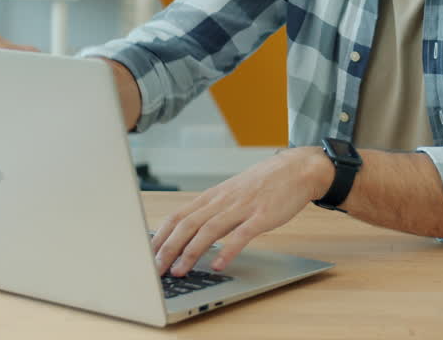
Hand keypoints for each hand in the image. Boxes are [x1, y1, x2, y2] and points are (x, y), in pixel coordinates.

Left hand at [150, 146, 331, 275]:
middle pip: (187, 225)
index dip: (160, 236)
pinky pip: (241, 235)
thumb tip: (189, 234)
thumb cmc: (262, 185)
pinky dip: (228, 251)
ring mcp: (242, 208)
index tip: (147, 254)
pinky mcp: (262, 216)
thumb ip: (211, 212)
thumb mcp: (230, 194)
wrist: (295, 169)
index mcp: (212, 197)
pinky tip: (218, 265)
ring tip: (179, 271)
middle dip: (168, 248)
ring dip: (191, 252)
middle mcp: (222, 201)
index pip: (178, 216)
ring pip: (209, 230)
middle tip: (155, 270)